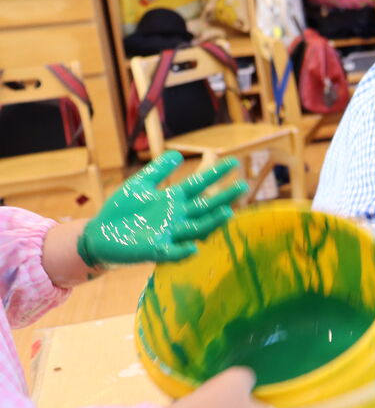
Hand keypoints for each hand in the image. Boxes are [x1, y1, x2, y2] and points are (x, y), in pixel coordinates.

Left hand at [78, 151, 246, 267]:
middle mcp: (177, 217)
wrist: (100, 235)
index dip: (215, 174)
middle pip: (204, 206)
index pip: (199, 185)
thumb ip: (158, 171)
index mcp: (173, 200)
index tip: (233, 162)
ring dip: (211, 222)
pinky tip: (193, 248)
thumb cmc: (121, 211)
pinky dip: (183, 251)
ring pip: (196, 228)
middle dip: (223, 197)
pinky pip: (173, 252)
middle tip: (242, 186)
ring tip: (227, 212)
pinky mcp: (156, 250)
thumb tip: (178, 155)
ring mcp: (169, 234)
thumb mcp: (139, 186)